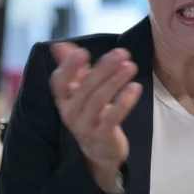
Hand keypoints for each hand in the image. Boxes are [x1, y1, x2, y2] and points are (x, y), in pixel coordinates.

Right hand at [50, 43, 141, 190]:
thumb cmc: (90, 111)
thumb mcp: (80, 88)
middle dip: (103, 68)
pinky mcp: (102, 135)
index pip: (59, 82)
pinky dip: (124, 102)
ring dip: (116, 81)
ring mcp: (85, 126)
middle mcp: (70, 112)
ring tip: (131, 67)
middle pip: (85, 88)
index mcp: (63, 98)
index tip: (84, 52)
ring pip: (99, 100)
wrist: (99, 149)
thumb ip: (73, 66)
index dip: (69, 67)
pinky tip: (135, 88)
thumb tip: (59, 45)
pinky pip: (112, 117)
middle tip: (121, 53)